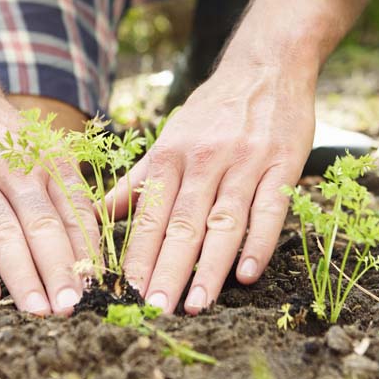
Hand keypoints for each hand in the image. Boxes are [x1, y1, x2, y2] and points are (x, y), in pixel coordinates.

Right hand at [0, 93, 99, 314]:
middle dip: (60, 270)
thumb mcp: (45, 152)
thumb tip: (91, 250)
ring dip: (23, 275)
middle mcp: (17, 169)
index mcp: (50, 160)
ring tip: (37, 309)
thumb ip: (66, 193)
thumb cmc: (8, 140)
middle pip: (43, 225)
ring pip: (5, 232)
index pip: (75, 210)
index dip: (87, 250)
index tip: (97, 285)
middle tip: (71, 306)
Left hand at [107, 61, 315, 313]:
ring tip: (196, 305)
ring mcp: (245, 162)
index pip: (150, 214)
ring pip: (223, 221)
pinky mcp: (282, 164)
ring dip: (210, 267)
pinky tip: (247, 274)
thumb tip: (96, 214)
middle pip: (183, 223)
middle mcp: (204, 159)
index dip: (138, 256)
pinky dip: (258, 242)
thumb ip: (138, 180)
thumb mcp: (170, 138)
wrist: (265, 67)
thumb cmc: (213, 110)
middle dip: (167, 270)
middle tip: (154, 311)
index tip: (124, 293)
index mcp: (171, 155)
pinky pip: (269, 209)